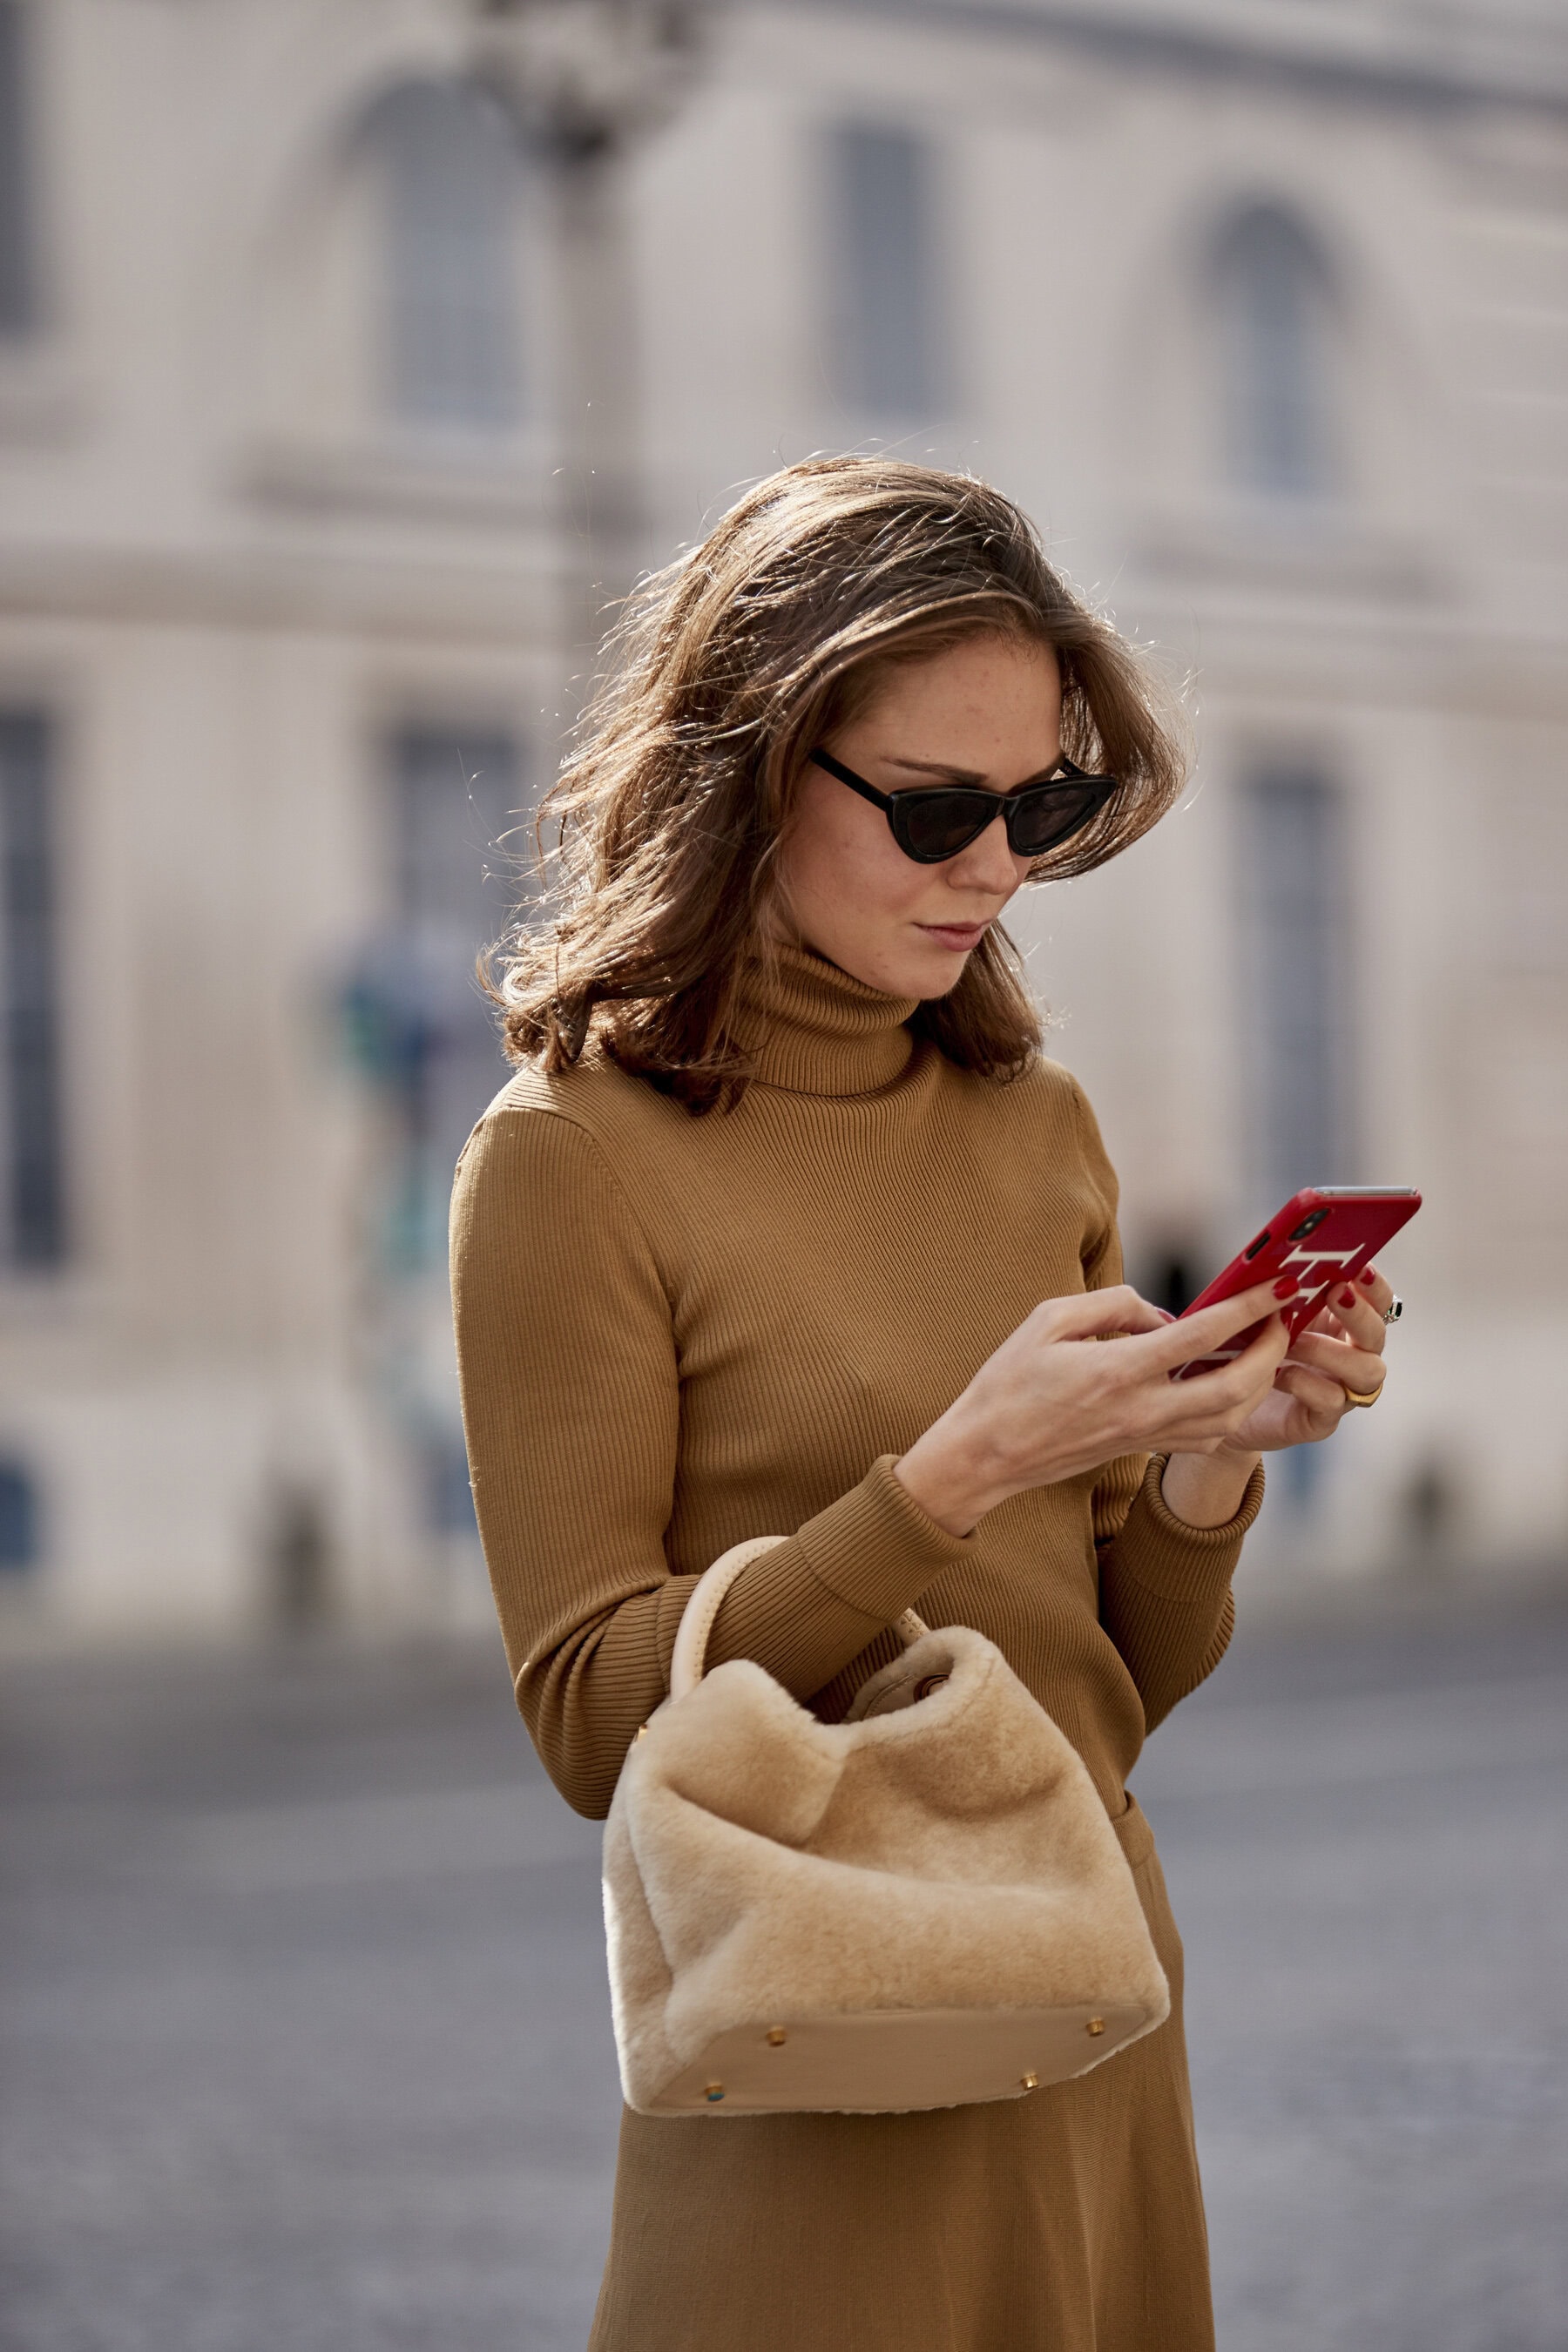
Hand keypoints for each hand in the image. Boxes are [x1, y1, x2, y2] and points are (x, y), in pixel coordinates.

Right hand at [895, 1279, 1290, 1536]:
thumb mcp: (1047, 1320)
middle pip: (1235, 1386)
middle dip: (1271, 1351)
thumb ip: (1111, 1304)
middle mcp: (1141, 1409)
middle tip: (1282, 1320)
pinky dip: (1232, 1409)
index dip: (1247, 1308)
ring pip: (1230, 1416)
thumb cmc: (1008, 1382)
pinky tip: (1230, 1385)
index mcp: (1117, 1370)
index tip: (1275, 1286)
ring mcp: (1145, 1436)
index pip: (1202, 1335)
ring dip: (1258, 1382)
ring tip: (1265, 1348)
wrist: (986, 1453)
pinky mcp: (1142, 1450)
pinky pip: (1207, 1435)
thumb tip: (1162, 1312)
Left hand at [1215, 1261, 1394, 1457]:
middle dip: (1359, 1313)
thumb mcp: (1264, 1317)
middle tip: (1336, 1294)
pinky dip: (1307, 1383)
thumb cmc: (1248, 1352)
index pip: (1377, 1301)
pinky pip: (1331, 1401)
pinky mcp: (1322, 1420)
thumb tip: (1282, 1269)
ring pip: (1367, 1371)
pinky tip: (1279, 1373)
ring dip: (1331, 1350)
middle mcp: (1351, 1357)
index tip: (1361, 1267)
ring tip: (1293, 1341)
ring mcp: (1342, 1389)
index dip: (1374, 1286)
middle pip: (1377, 1335)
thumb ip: (1282, 1296)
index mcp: (1342, 1325)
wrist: (1226, 1404)